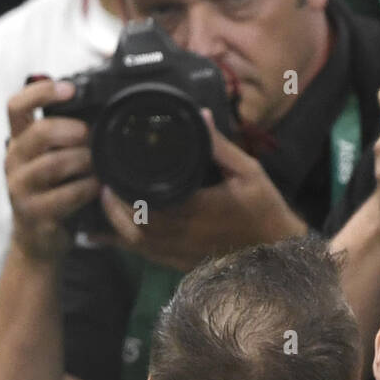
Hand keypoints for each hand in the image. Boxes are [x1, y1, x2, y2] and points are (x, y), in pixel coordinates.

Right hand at [5, 78, 99, 260]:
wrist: (38, 241)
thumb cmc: (52, 194)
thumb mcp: (50, 160)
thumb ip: (61, 138)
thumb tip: (93, 112)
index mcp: (18, 142)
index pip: (16, 106)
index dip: (41, 92)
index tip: (69, 89)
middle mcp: (14, 161)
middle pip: (39, 133)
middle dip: (71, 130)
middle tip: (90, 135)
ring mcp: (21, 188)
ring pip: (53, 164)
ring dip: (82, 161)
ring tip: (97, 164)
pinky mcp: (34, 213)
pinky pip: (64, 196)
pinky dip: (85, 188)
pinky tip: (96, 187)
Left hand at [100, 112, 307, 272]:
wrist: (276, 250)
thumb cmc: (264, 210)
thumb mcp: (248, 172)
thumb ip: (220, 145)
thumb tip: (199, 115)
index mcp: (195, 211)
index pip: (147, 204)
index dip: (122, 193)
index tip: (110, 174)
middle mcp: (183, 236)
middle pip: (134, 227)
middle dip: (113, 208)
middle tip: (103, 186)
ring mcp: (181, 254)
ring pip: (137, 246)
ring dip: (117, 226)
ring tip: (107, 204)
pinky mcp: (183, 264)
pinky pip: (148, 257)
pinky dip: (129, 245)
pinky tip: (116, 233)